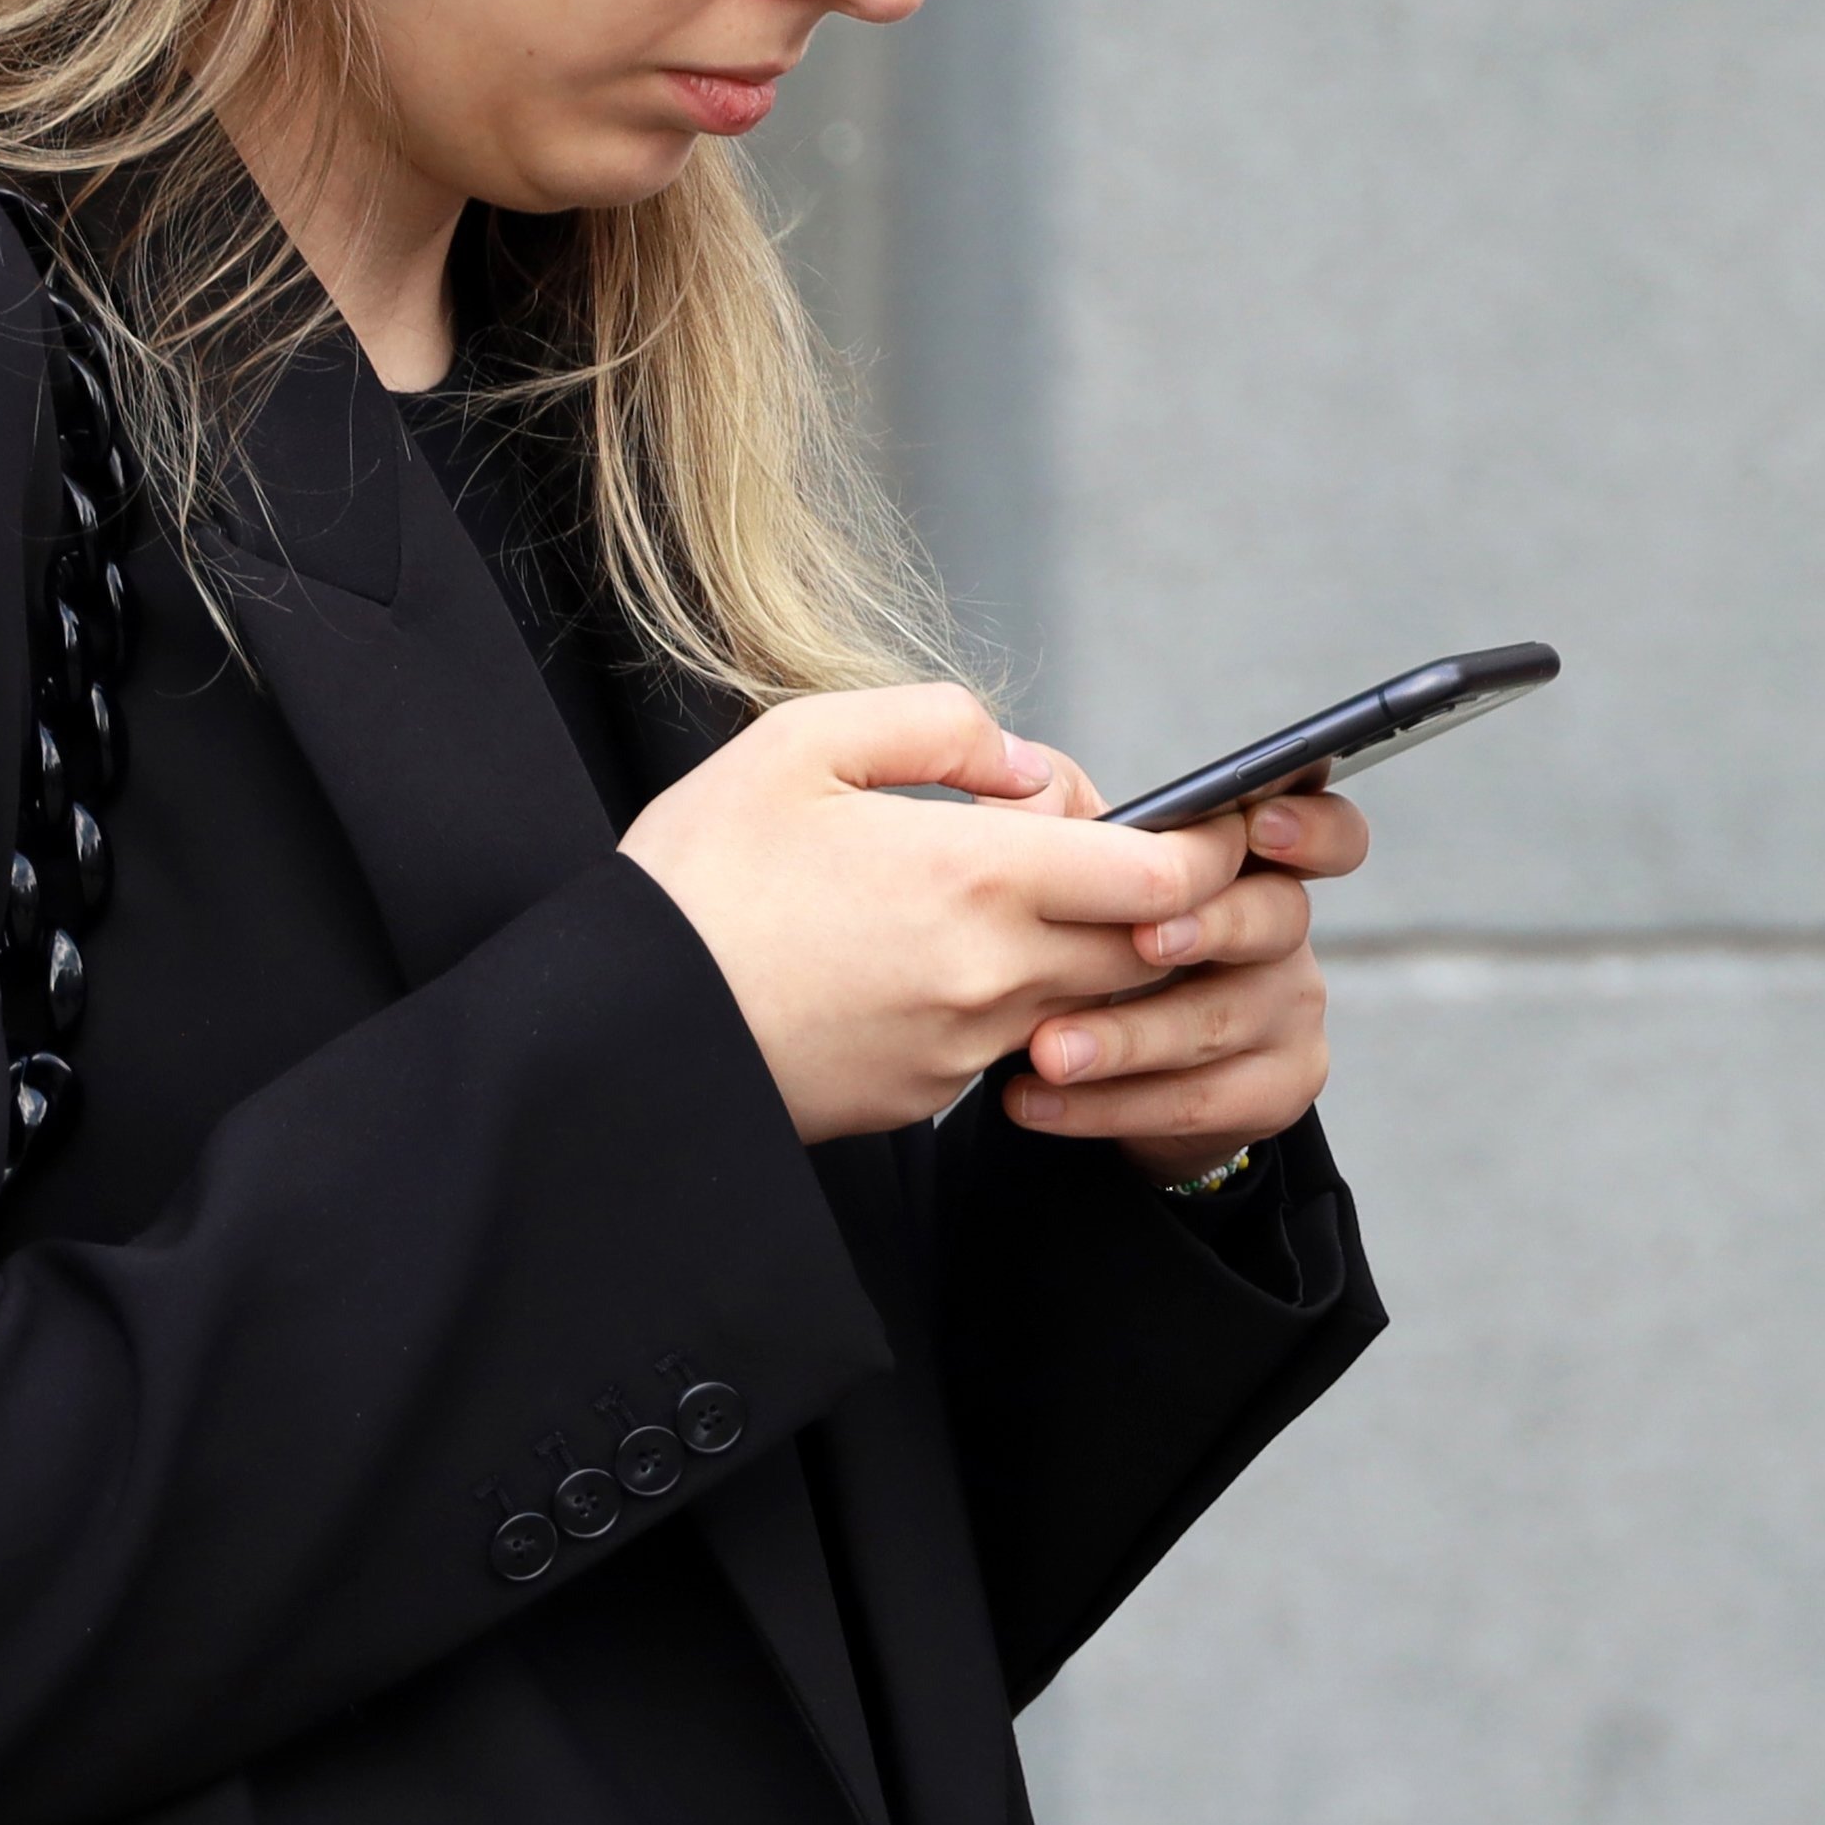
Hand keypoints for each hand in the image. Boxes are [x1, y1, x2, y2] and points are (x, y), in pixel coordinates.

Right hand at [621, 685, 1247, 1142]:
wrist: (617, 1029)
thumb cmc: (699, 877)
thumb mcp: (800, 744)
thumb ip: (937, 728)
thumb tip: (1028, 766)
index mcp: (980, 877)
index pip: (1166, 877)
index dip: (1207, 847)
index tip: (1204, 821)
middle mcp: (994, 976)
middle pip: (1149, 949)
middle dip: (1161, 902)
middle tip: (1120, 850)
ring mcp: (964, 1049)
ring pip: (1085, 1000)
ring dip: (1085, 952)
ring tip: (1012, 895)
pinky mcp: (924, 1096)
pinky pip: (1008, 1043)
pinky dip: (1011, 1000)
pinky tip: (936, 956)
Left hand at [996, 782, 1375, 1180]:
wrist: (1121, 1072)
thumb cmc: (1102, 943)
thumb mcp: (1085, 876)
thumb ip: (1063, 823)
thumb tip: (1023, 795)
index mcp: (1255, 864)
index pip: (1327, 831)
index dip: (1310, 826)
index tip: (1258, 828)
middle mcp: (1287, 934)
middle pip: (1277, 918)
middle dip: (1210, 926)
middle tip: (1143, 940)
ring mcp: (1292, 1015)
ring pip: (1217, 1023)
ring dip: (1126, 1037)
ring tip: (1046, 1049)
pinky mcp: (1275, 1091)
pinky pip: (1193, 1101)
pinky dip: (1106, 1105)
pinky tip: (1035, 1100)